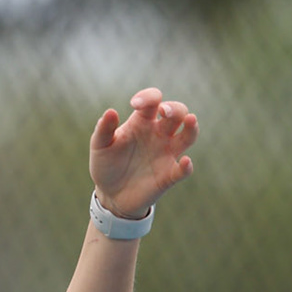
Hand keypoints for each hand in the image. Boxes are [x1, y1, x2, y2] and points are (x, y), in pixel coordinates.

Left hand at [89, 87, 197, 217]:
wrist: (110, 194)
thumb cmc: (106, 164)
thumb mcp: (99, 146)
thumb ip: (103, 129)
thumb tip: (111, 111)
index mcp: (140, 123)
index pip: (152, 102)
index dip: (148, 97)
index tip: (135, 104)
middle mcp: (158, 134)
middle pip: (177, 113)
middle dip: (174, 108)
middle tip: (163, 111)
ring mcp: (166, 154)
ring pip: (188, 135)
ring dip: (192, 127)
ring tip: (190, 120)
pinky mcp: (169, 175)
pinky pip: (183, 170)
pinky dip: (187, 166)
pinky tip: (185, 162)